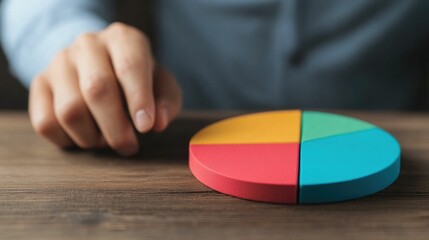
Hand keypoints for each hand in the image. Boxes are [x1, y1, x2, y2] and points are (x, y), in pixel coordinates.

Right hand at [29, 22, 181, 155]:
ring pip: (69, 110)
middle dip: (116, 127)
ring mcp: (59, 63)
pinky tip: (85, 137)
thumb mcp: (162, 85)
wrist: (99, 64)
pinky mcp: (39, 84)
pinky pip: (46, 123)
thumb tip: (158, 123)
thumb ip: (167, 101)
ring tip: (106, 140)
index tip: (146, 127)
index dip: (139, 100)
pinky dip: (68, 140)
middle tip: (129, 147)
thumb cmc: (137, 79)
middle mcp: (88, 45)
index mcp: (123, 39)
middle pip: (97, 89)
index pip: (130, 66)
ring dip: (92, 137)